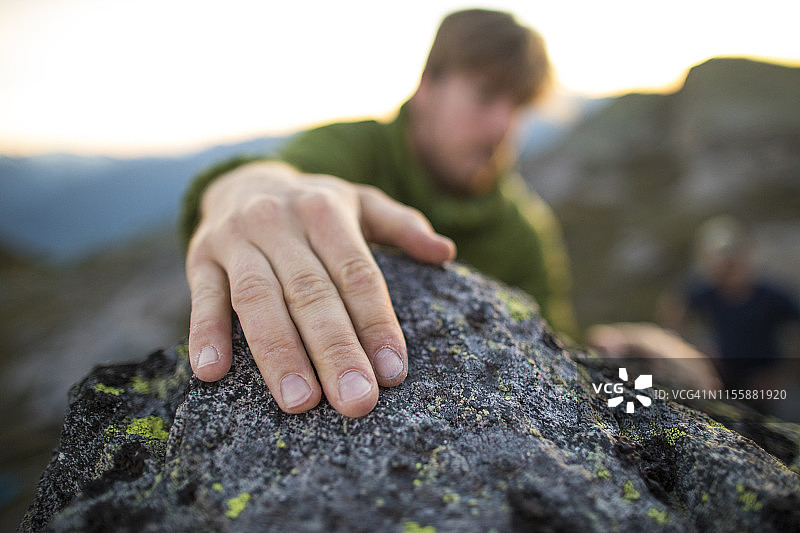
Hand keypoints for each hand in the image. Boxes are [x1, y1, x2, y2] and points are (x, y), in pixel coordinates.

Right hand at [185, 161, 455, 416]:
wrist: (243, 180)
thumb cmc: (315, 206)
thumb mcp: (362, 203)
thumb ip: (402, 225)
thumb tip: (445, 252)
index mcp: (327, 211)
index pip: (357, 274)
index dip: (376, 323)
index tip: (393, 372)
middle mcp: (282, 222)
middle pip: (312, 293)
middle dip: (335, 350)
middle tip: (356, 401)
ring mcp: (237, 238)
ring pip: (259, 299)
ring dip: (278, 352)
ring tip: (300, 403)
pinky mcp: (199, 255)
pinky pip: (202, 295)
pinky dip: (205, 331)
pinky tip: (211, 372)